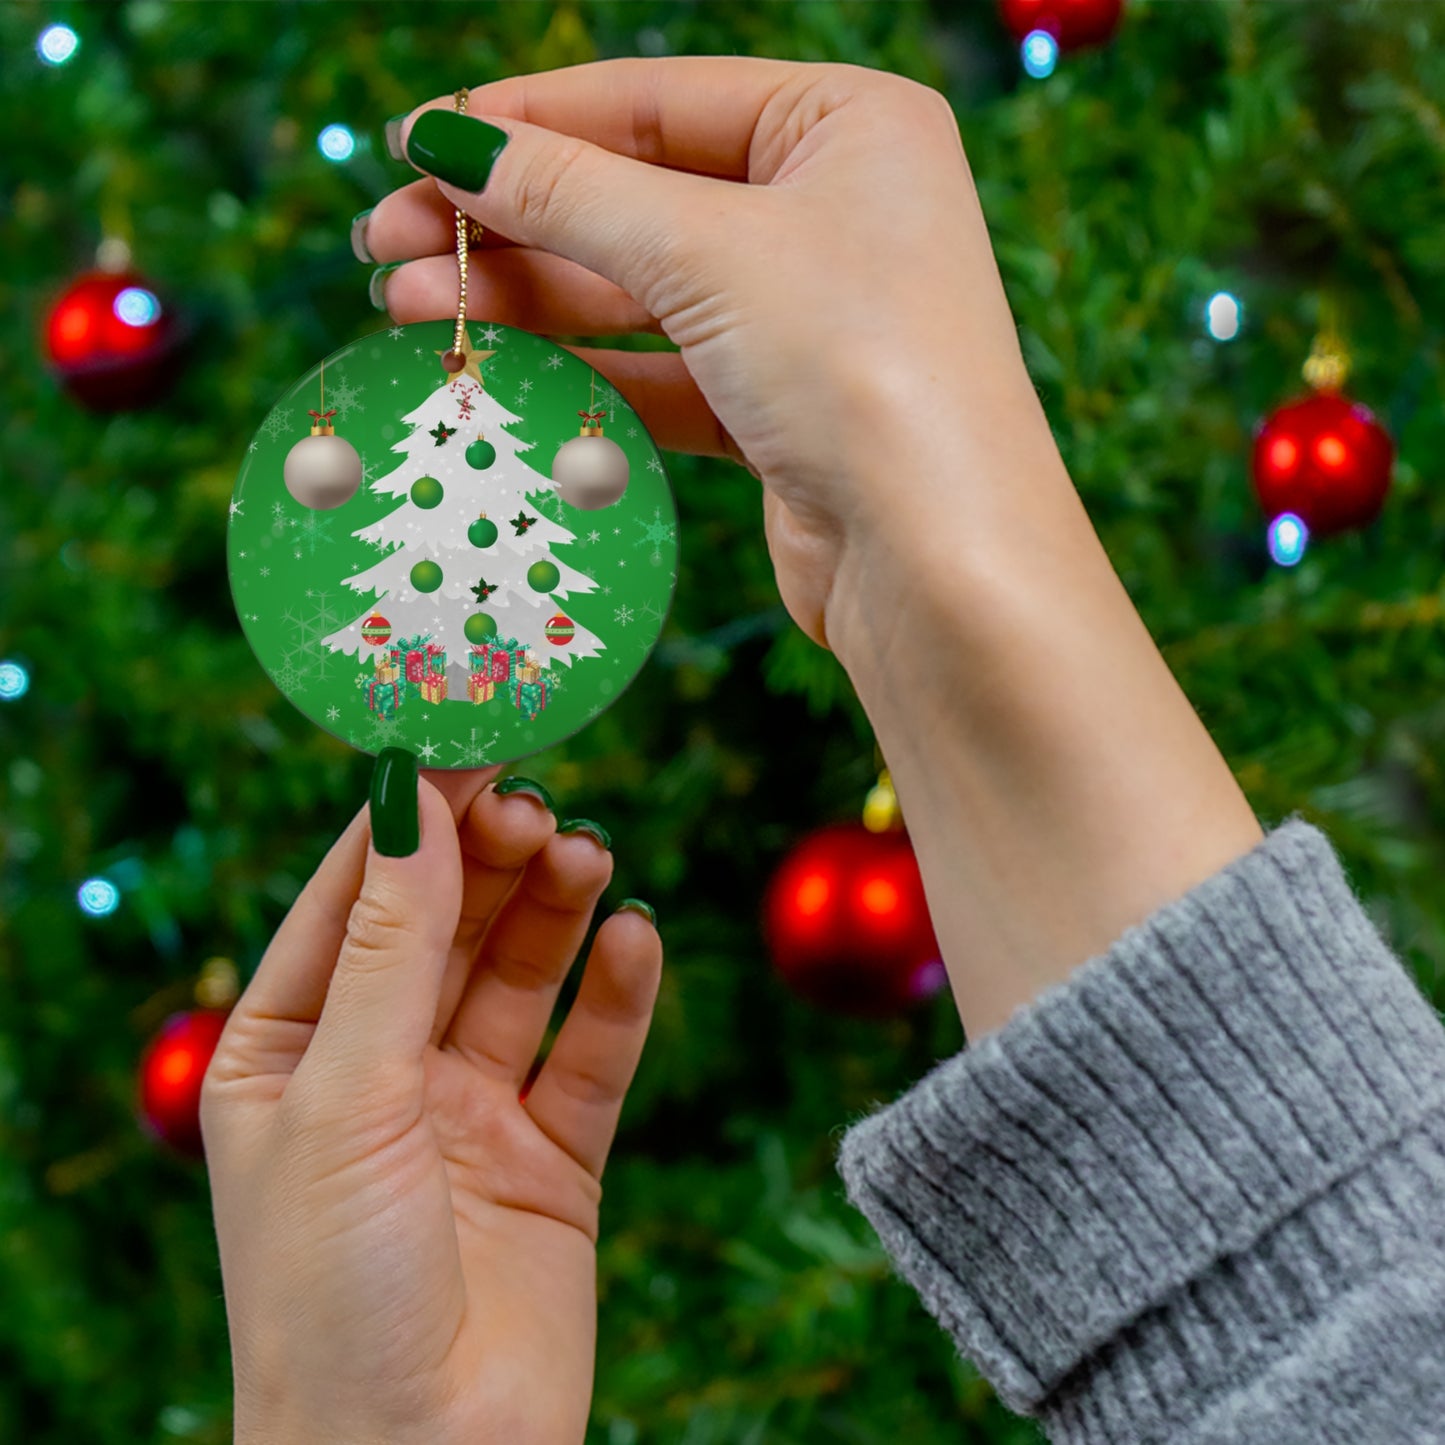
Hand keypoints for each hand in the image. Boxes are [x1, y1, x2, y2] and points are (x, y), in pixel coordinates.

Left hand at [201, 764, 661, 1444]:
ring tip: (587, 856)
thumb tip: (414, 801)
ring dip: (555, 910)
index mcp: (289, 1051)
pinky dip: (617, 994)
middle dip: (490, 859)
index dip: (409, 818)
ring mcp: (469, 1112)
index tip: (467, 738)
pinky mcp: (552, 1158)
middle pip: (446, 925)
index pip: (353, 898)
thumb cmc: (331, 1293)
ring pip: (521, 976)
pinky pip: (591, 1054)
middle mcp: (380, 1070)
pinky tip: (635, 940)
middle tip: (538, 803)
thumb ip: (391, 946)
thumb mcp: (346, 1097)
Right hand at [361, 56, 1049, 653]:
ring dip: (526, 296)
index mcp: (847, 125)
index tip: (414, 143)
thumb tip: (447, 142)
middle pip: (637, 195)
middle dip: (509, 219)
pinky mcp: (782, 409)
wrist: (938, 562)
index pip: (654, 100)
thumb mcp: (706, 252)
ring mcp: (808, 315)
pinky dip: (581, 369)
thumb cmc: (858, 367)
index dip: (526, 121)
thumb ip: (570, 193)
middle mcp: (834, 210)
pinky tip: (492, 364)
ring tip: (406, 305)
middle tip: (385, 242)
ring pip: (640, 289)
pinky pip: (662, 370)